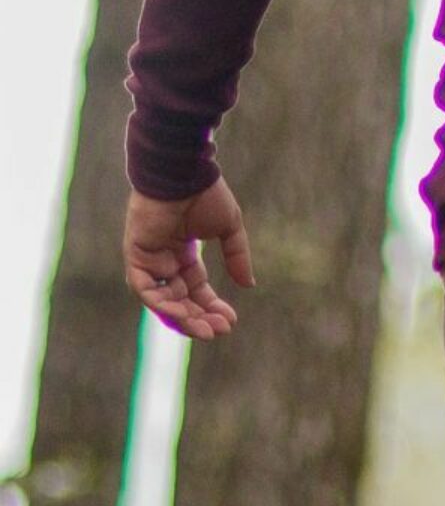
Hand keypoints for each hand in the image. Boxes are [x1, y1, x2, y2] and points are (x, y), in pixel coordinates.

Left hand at [124, 180, 253, 340]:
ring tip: (205, 329)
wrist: (184, 174)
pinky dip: (161, 303)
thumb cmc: (206, 194)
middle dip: (199, 316)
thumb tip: (249, 285)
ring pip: (162, 299)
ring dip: (182, 317)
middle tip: (219, 331)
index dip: (212, 305)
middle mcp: (164, 260)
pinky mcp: (136, 256)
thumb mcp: (229, 229)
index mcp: (183, 253)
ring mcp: (148, 259)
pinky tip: (182, 314)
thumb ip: (237, 256)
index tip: (231, 320)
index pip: (196, 288)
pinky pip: (145, 288)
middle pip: (179, 298)